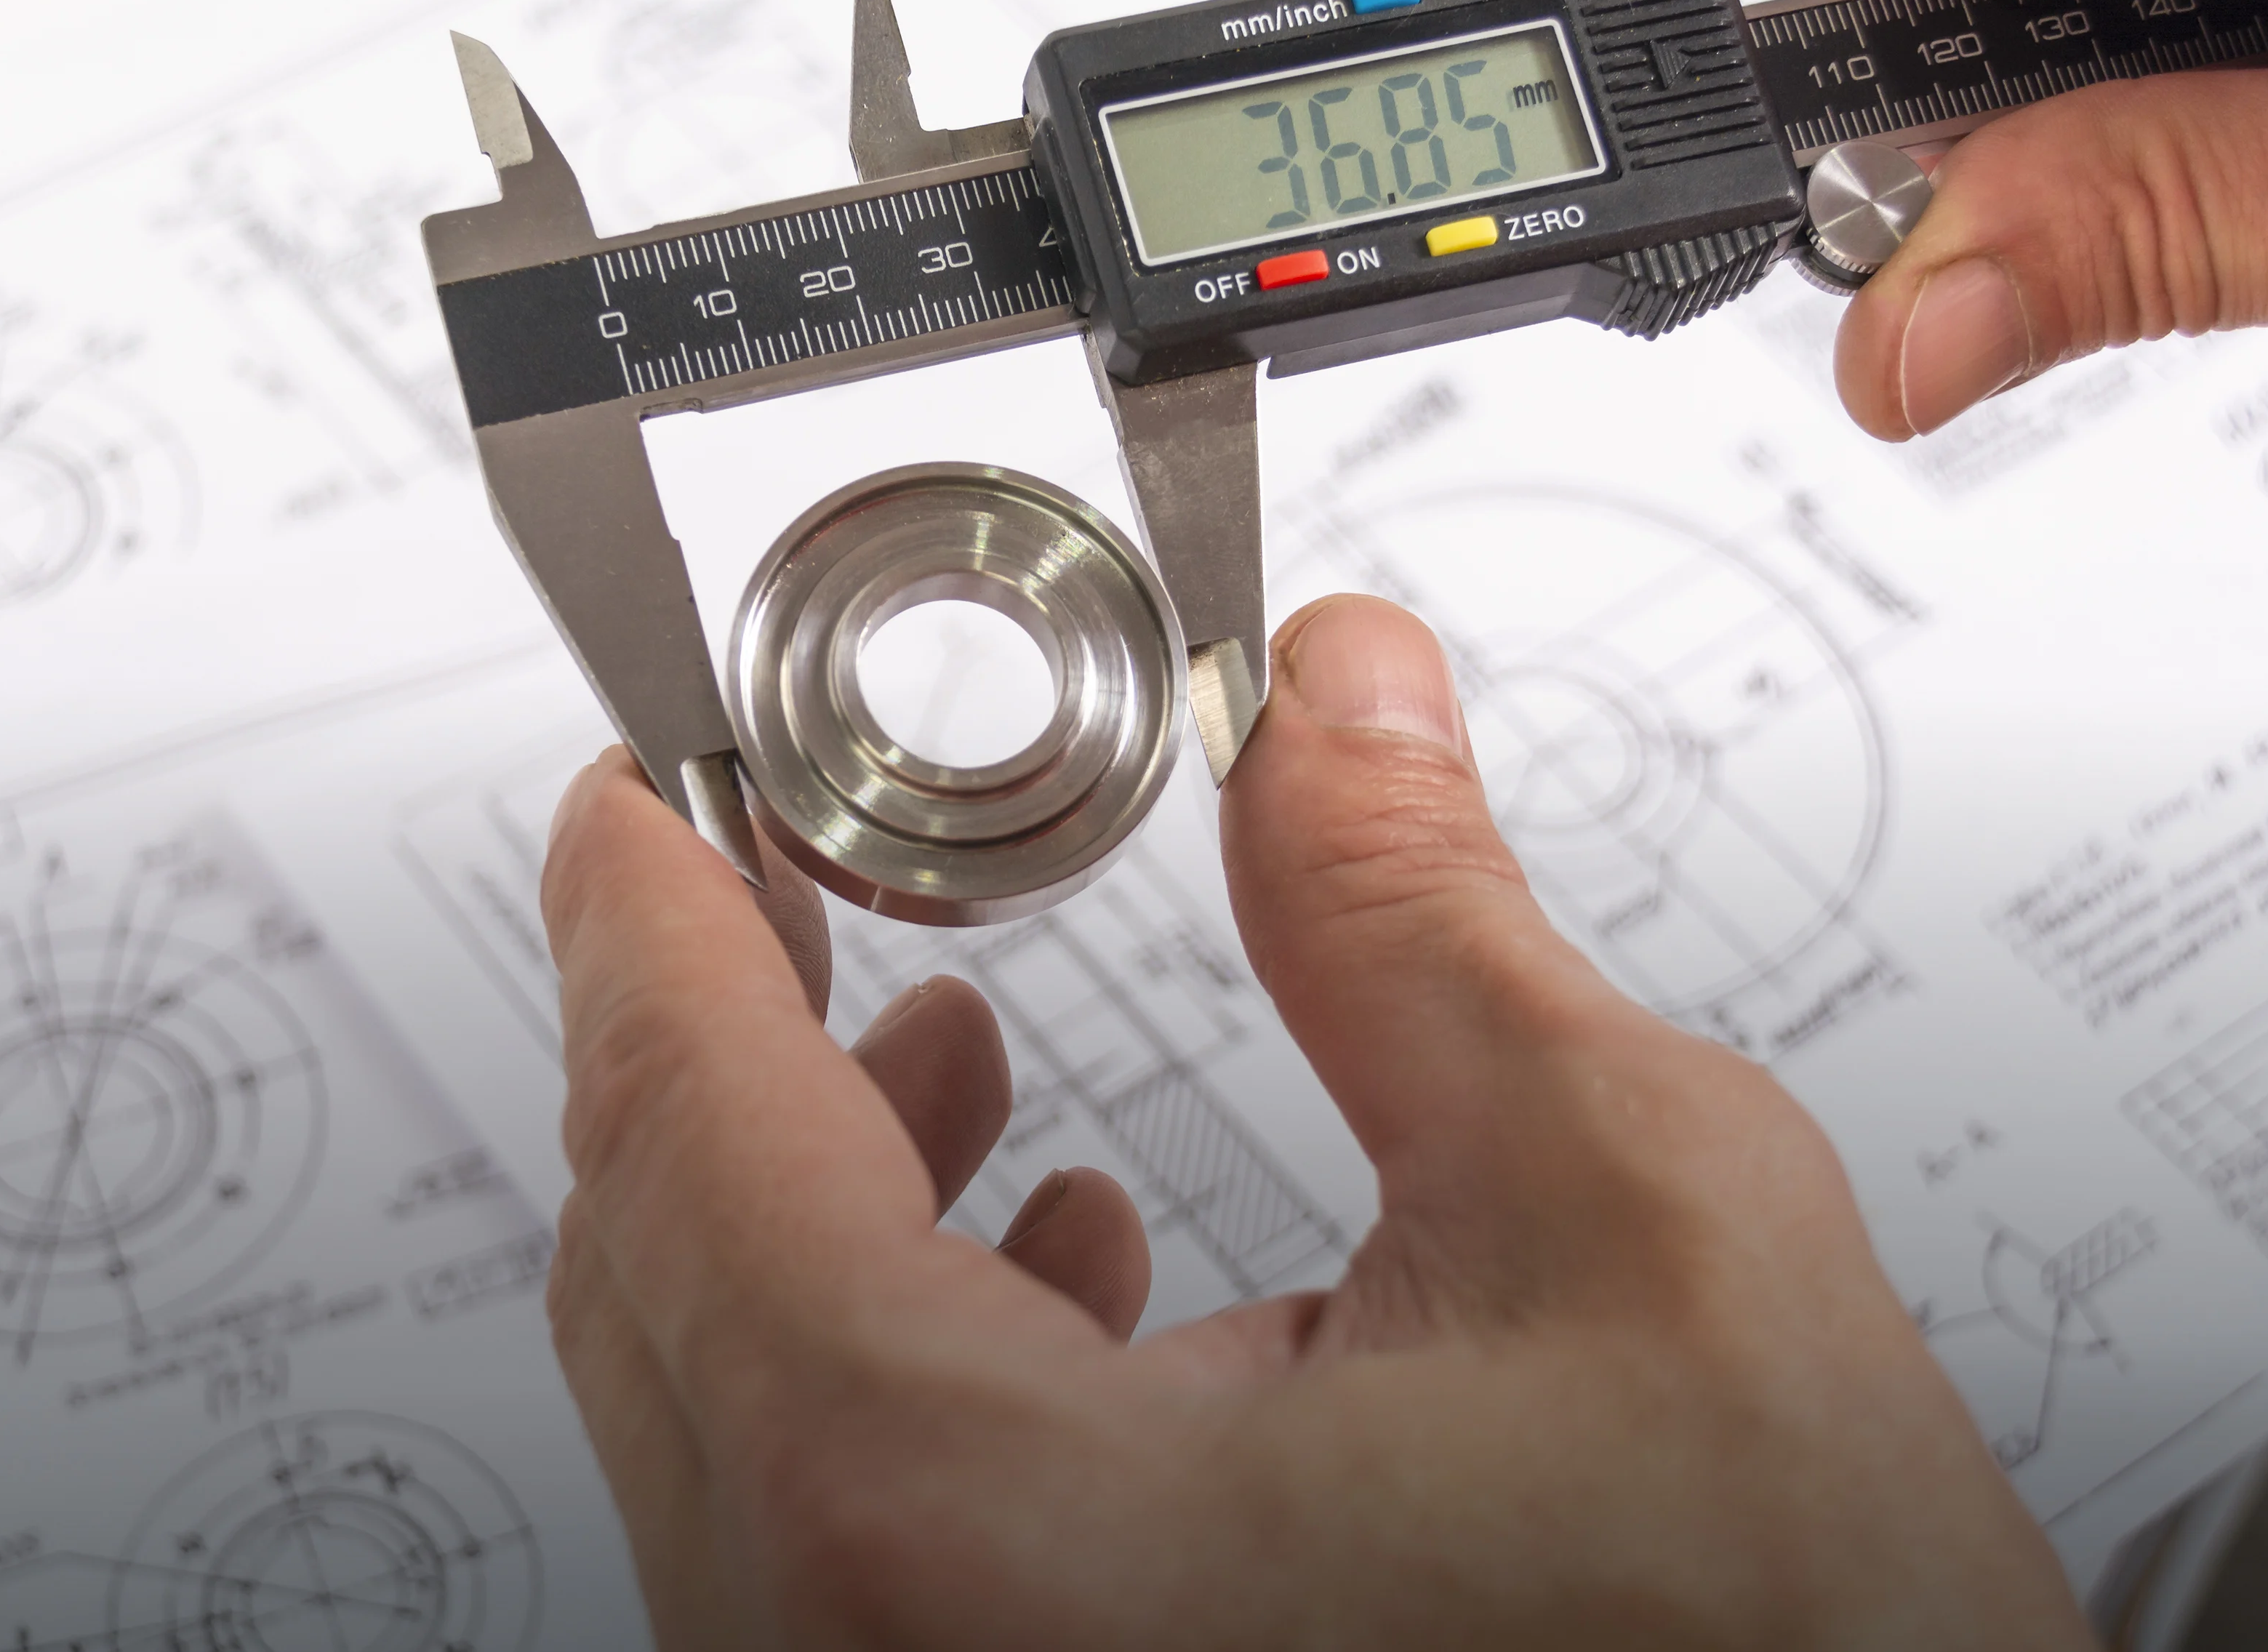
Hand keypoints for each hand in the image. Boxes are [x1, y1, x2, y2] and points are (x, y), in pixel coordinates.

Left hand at [540, 596, 2089, 1648]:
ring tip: (953, 1054)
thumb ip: (1416, 928)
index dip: (652, 926)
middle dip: (735, 1050)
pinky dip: (916, 1372)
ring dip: (829, 1207)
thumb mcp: (1628, 1215)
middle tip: (789, 884)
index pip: (694, 1149)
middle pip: (673, 1292)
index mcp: (977, 1539)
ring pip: (746, 1432)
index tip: (640, 805)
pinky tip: (1078, 1263)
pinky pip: (852, 1554)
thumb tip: (1334, 713)